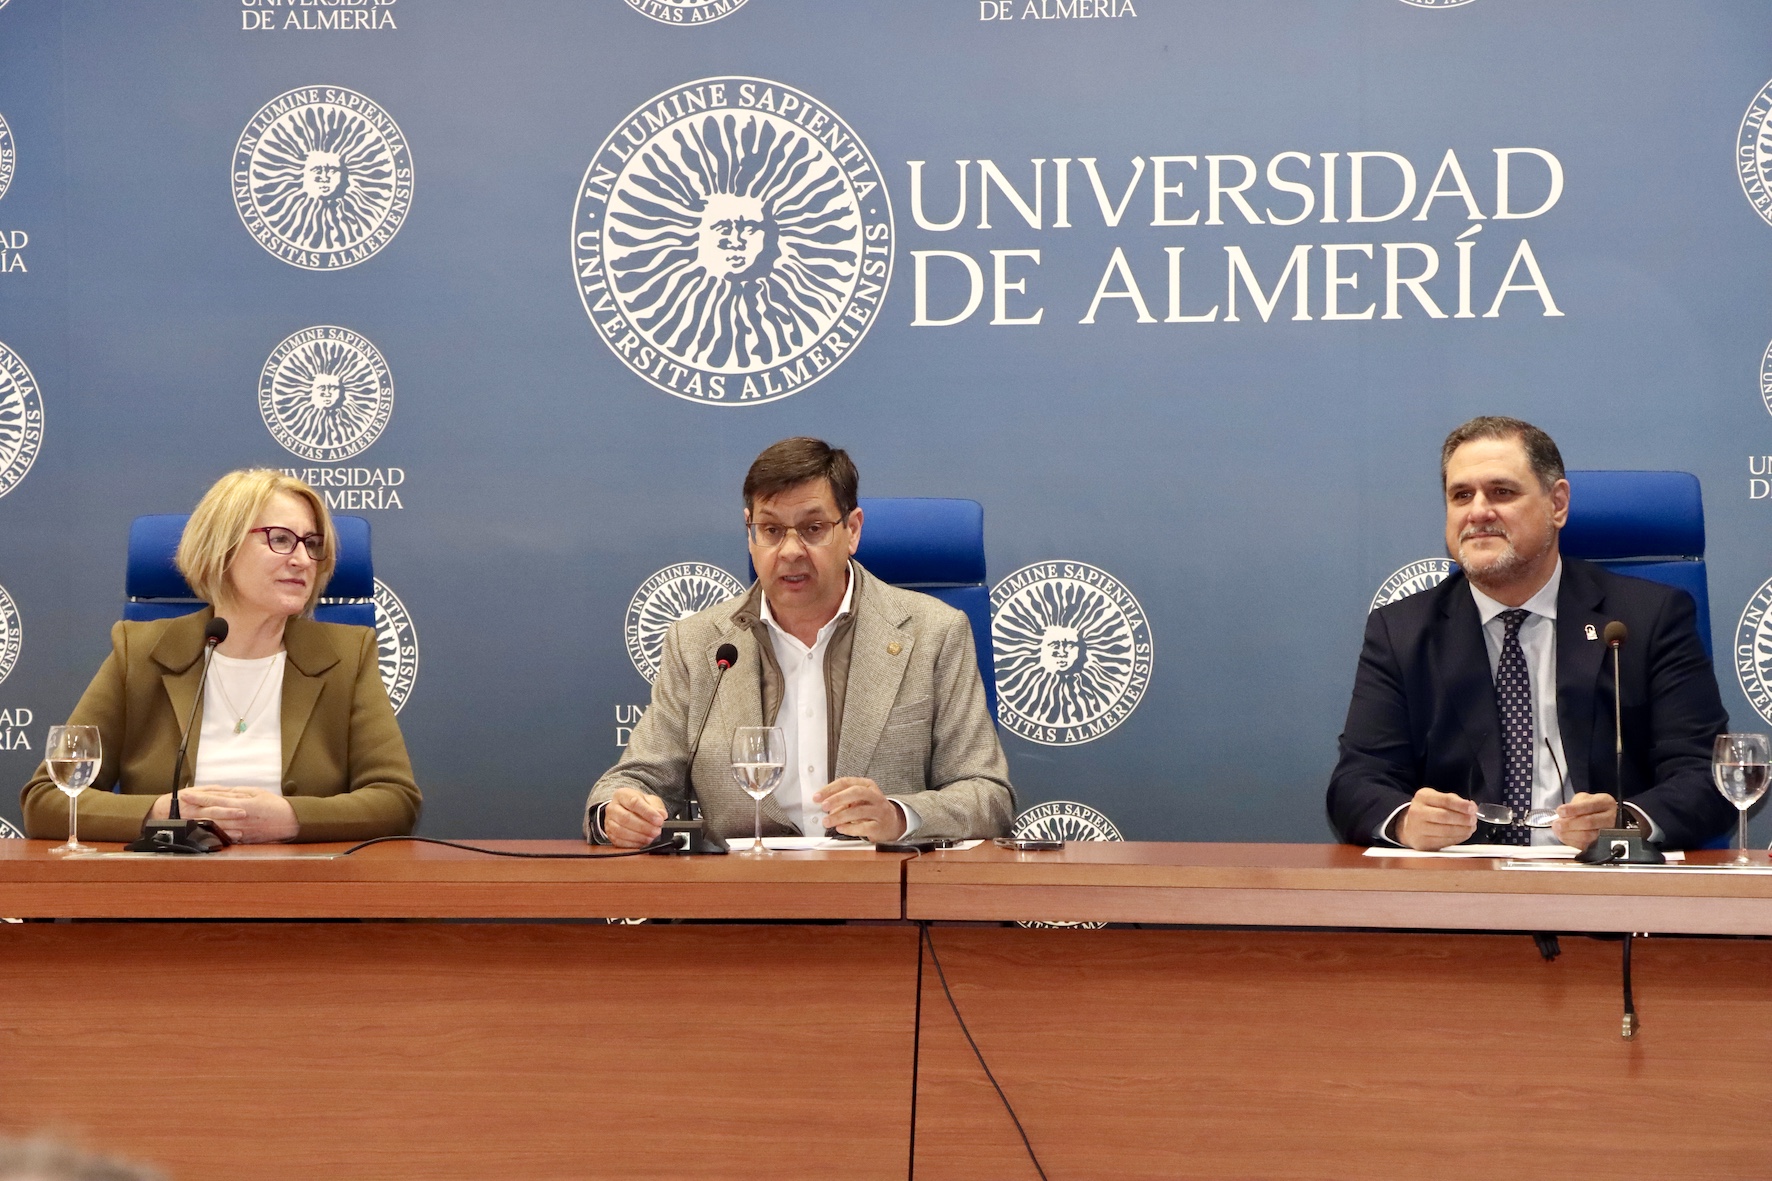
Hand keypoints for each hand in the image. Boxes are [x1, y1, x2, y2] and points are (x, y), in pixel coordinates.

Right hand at [146, 791, 250, 828]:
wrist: (162, 811)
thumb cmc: (183, 799)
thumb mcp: (196, 790)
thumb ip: (213, 791)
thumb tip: (231, 790)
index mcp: (198, 798)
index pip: (216, 797)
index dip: (231, 798)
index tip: (245, 798)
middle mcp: (195, 810)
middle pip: (214, 811)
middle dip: (229, 813)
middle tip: (244, 813)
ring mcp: (194, 821)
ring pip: (211, 825)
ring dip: (226, 829)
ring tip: (240, 831)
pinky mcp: (193, 831)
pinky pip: (206, 835)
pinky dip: (218, 837)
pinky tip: (228, 839)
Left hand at [177, 787, 298, 843]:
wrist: (288, 822)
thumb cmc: (274, 806)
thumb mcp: (256, 793)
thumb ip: (237, 793)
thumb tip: (221, 791)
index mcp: (241, 805)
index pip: (215, 800)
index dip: (199, 797)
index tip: (186, 795)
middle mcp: (238, 819)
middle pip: (211, 814)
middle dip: (194, 809)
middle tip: (179, 806)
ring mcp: (239, 830)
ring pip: (214, 826)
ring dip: (199, 822)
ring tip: (185, 818)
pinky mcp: (241, 839)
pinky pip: (223, 836)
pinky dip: (211, 833)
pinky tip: (202, 831)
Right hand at [605, 787, 666, 846]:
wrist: (629, 810)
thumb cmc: (640, 805)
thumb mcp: (650, 801)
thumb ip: (657, 808)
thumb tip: (662, 815)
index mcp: (622, 795)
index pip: (634, 802)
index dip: (648, 812)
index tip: (659, 820)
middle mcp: (612, 807)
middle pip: (626, 818)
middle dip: (644, 827)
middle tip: (657, 831)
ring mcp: (609, 821)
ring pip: (621, 831)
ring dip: (639, 836)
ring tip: (651, 838)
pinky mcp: (609, 833)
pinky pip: (619, 841)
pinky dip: (632, 843)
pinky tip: (643, 842)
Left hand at [813, 777, 905, 841]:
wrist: (893, 822)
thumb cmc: (870, 808)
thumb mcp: (858, 800)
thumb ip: (841, 800)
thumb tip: (825, 806)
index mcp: (867, 785)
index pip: (846, 782)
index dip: (830, 789)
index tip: (817, 797)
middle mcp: (874, 796)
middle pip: (856, 792)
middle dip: (837, 799)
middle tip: (823, 806)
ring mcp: (879, 811)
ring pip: (859, 811)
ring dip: (840, 816)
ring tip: (827, 821)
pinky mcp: (879, 826)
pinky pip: (864, 827)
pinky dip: (850, 828)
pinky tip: (840, 828)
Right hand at [1396, 788, 1477, 850]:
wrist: (1409, 826)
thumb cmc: (1428, 811)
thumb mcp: (1436, 798)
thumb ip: (1454, 801)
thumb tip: (1471, 807)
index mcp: (1422, 797)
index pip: (1445, 800)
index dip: (1462, 805)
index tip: (1473, 809)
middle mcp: (1417, 812)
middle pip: (1445, 816)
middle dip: (1464, 819)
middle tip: (1473, 820)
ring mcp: (1418, 829)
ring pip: (1446, 831)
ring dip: (1463, 830)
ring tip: (1471, 828)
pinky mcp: (1422, 843)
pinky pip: (1444, 842)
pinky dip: (1458, 838)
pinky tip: (1463, 834)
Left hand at [1552, 792, 1618, 850]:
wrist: (1600, 816)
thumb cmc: (1590, 806)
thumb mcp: (1582, 799)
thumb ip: (1574, 805)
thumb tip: (1562, 814)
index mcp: (1605, 803)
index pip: (1590, 806)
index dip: (1573, 809)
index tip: (1560, 811)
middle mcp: (1609, 818)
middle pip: (1589, 822)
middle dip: (1569, 823)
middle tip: (1557, 823)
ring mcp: (1607, 832)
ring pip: (1587, 836)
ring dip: (1568, 834)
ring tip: (1558, 830)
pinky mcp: (1600, 844)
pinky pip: (1585, 845)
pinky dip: (1571, 841)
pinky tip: (1564, 836)